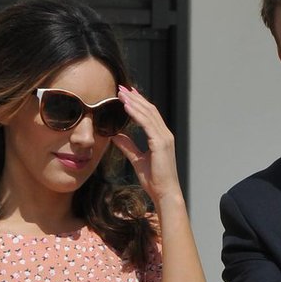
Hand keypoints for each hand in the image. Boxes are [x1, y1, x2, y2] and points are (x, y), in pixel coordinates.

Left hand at [113, 86, 180, 206]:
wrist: (165, 193)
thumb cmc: (155, 181)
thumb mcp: (137, 160)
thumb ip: (128, 146)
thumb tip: (115, 136)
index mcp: (162, 138)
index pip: (150, 114)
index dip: (138, 103)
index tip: (126, 94)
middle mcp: (165, 135)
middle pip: (149, 110)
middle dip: (135, 97)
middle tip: (121, 88)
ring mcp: (164, 138)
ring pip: (148, 113)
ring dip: (133, 102)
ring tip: (120, 93)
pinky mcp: (161, 143)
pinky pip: (146, 124)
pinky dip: (136, 113)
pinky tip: (126, 106)